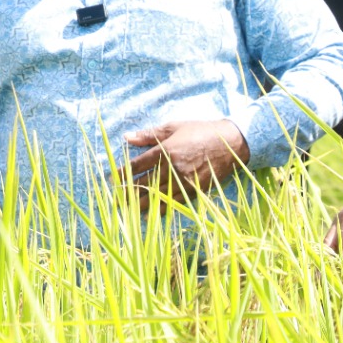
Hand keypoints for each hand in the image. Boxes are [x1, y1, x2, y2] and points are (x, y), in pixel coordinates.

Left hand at [110, 119, 247, 212]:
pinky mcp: (194, 190)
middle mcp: (172, 168)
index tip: (113, 178)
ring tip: (127, 209)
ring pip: (157, 197)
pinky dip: (160, 210)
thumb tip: (126, 137)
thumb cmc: (200, 131)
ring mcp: (184, 182)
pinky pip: (174, 204)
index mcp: (165, 151)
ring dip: (140, 204)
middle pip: (144, 184)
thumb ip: (148, 135)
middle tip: (115, 199)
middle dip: (127, 192)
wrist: (229, 143)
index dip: (123, 173)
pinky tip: (150, 214)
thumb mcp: (173, 127)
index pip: (137, 166)